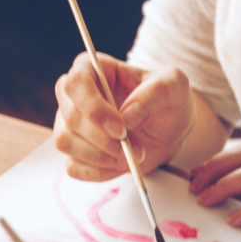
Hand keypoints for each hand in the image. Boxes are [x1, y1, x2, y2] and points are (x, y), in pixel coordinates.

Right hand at [51, 53, 192, 180]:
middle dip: (104, 139)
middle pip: (70, 117)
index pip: (75, 83)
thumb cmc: (167, 100)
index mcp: (92, 69)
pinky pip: (73, 167)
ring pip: (66, 143)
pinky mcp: (74, 151)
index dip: (94, 108)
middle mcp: (74, 96)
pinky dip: (99, 171)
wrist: (167, 130)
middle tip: (136, 147)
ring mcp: (69, 124)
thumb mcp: (174, 85)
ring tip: (132, 156)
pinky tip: (121, 165)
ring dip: (102, 157)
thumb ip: (156, 91)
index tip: (121, 128)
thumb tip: (127, 115)